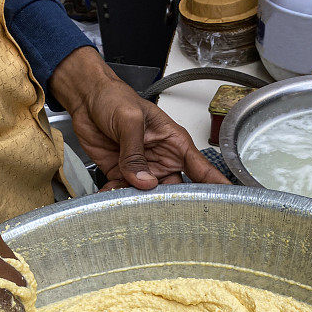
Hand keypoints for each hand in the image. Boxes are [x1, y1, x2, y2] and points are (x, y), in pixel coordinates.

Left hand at [49, 47, 229, 189]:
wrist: (85, 98)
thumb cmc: (114, 97)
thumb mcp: (129, 120)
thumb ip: (135, 152)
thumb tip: (143, 181)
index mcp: (174, 142)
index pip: (201, 168)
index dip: (215, 186)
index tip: (226, 203)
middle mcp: (161, 159)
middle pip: (176, 190)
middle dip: (172, 204)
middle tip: (166, 214)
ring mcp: (142, 169)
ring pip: (149, 196)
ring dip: (141, 203)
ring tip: (133, 205)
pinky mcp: (122, 175)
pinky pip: (124, 193)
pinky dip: (117, 198)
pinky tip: (110, 197)